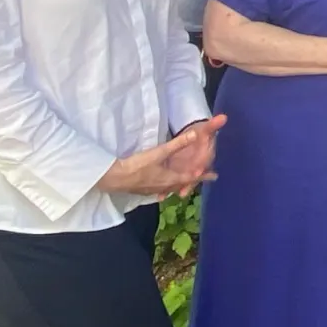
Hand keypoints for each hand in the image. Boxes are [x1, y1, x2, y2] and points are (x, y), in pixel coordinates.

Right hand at [97, 115, 227, 196]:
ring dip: (177, 185)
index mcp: (170, 178)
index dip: (203, 175)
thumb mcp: (159, 153)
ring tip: (183, 184)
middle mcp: (163, 187)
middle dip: (191, 181)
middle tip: (201, 178)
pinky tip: (160, 188)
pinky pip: (158, 190)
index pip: (191, 177)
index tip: (214, 176)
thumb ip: (177, 144)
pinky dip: (164, 187)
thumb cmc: (137, 166)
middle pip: (181, 184)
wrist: (113, 179)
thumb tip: (197, 134)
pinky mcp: (141, 191)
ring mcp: (151, 191)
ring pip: (169, 188)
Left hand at [166, 116, 225, 197]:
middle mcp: (197, 168)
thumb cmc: (202, 136)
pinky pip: (173, 185)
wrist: (199, 139)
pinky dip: (166, 190)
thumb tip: (224, 117)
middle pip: (192, 179)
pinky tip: (158, 196)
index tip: (196, 173)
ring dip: (174, 190)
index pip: (203, 166)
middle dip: (187, 186)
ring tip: (164, 196)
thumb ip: (213, 125)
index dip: (201, 170)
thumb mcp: (205, 130)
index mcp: (204, 159)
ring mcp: (188, 173)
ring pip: (182, 184)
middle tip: (182, 193)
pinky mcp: (180, 175)